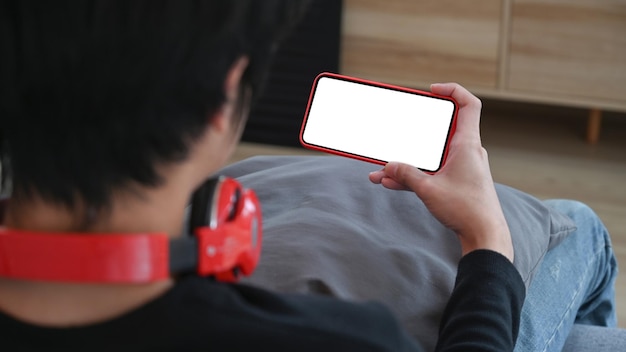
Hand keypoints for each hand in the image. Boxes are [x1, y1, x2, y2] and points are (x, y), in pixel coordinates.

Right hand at [369, 83, 513, 261]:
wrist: (485, 236)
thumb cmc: (466, 210)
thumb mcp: (429, 189)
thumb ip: (406, 174)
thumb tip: (387, 166)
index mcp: (467, 144)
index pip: (468, 105)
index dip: (452, 91)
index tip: (432, 91)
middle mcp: (467, 152)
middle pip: (441, 130)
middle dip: (415, 131)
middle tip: (400, 126)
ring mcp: (462, 168)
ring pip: (431, 156)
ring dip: (408, 161)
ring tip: (382, 169)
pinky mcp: (457, 183)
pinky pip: (431, 172)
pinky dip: (413, 175)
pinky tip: (389, 183)